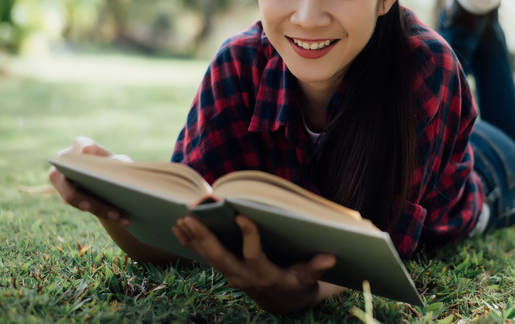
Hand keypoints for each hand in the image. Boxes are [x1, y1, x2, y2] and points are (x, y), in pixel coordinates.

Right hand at [49, 136, 130, 225]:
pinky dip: (102, 212)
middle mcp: (66, 161)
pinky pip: (82, 205)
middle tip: (90, 203)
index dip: (84, 148)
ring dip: (96, 207)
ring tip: (117, 215)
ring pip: (73, 196)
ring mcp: (63, 179)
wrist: (110, 182)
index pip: (81, 144)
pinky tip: (121, 219)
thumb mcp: (122, 162)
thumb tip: (123, 166)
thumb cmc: (115, 165)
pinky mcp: (69, 196)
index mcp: (81, 145)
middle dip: (82, 190)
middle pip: (70, 175)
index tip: (88, 151)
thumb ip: (122, 162)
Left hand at [172, 215, 340, 313]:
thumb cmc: (298, 284)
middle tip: (190, 217)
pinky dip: (190, 243)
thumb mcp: (309, 279)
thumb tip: (330, 258)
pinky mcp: (225, 270)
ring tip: (180, 219)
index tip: (242, 216)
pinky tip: (178, 229)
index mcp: (266, 275)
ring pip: (208, 257)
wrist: (282, 303)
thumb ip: (316, 268)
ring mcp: (232, 274)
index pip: (254, 255)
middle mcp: (244, 276)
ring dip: (193, 239)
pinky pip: (205, 256)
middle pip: (220, 257)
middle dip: (204, 237)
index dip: (249, 237)